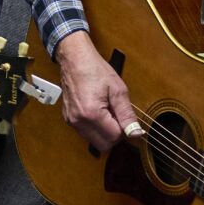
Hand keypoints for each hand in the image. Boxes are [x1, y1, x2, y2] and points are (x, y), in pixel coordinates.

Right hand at [54, 31, 137, 152]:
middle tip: (117, 116)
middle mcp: (79, 121)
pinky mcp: (68, 119)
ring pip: (94, 142)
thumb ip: (127, 114)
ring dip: (104, 132)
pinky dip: (95, 128)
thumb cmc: (95, 70)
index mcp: (92, 114)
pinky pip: (85, 134)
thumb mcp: (118, 90)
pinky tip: (98, 112)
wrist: (74, 59)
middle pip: (104, 145)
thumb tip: (135, 133)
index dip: (124, 129)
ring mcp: (72, 121)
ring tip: (107, 112)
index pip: (115, 137)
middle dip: (114, 135)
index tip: (124, 115)